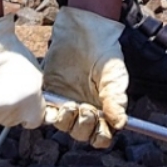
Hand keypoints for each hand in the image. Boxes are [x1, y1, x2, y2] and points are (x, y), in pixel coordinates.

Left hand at [42, 6, 129, 147]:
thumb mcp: (115, 75)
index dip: (101, 136)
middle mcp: (85, 109)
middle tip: (87, 110)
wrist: (86, 30)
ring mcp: (66, 102)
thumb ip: (116, 99)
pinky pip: (46, 112)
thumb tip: (120, 123)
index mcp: (104, 110)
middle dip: (84, 127)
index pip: (102, 135)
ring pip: (64, 127)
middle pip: (82, 134)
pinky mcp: (50, 93)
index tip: (102, 127)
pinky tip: (57, 105)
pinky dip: (50, 114)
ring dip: (67, 122)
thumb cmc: (105, 52)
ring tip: (72, 105)